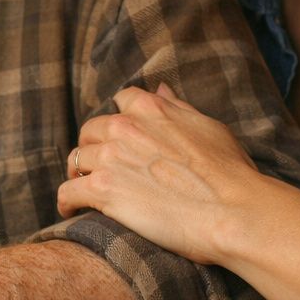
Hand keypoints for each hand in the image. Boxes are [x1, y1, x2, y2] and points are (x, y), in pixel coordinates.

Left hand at [57, 84, 262, 263]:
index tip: (123, 137)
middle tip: (101, 168)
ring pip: (76, 160)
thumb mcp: (208, 127)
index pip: (120, 100)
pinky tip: (71, 209)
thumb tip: (161, 87)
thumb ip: (178, 107)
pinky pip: (68, 191)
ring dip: (79, 173)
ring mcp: (111, 157)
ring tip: (85, 189)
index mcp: (150, 107)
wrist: (233, 211)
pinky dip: (66, 201)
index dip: (120, 119)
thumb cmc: (230, 172)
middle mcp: (124, 126)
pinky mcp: (102, 189)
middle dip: (94, 147)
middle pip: (90, 131)